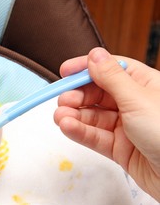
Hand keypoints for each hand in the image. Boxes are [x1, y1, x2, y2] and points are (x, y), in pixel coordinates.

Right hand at [54, 47, 159, 201]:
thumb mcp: (138, 99)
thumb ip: (112, 78)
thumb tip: (94, 55)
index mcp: (144, 85)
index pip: (110, 70)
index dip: (87, 69)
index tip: (65, 71)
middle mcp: (134, 104)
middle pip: (97, 94)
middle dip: (77, 96)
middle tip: (63, 100)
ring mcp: (126, 127)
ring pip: (93, 117)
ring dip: (74, 116)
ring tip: (59, 117)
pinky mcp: (119, 148)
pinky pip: (95, 137)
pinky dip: (79, 132)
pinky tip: (67, 127)